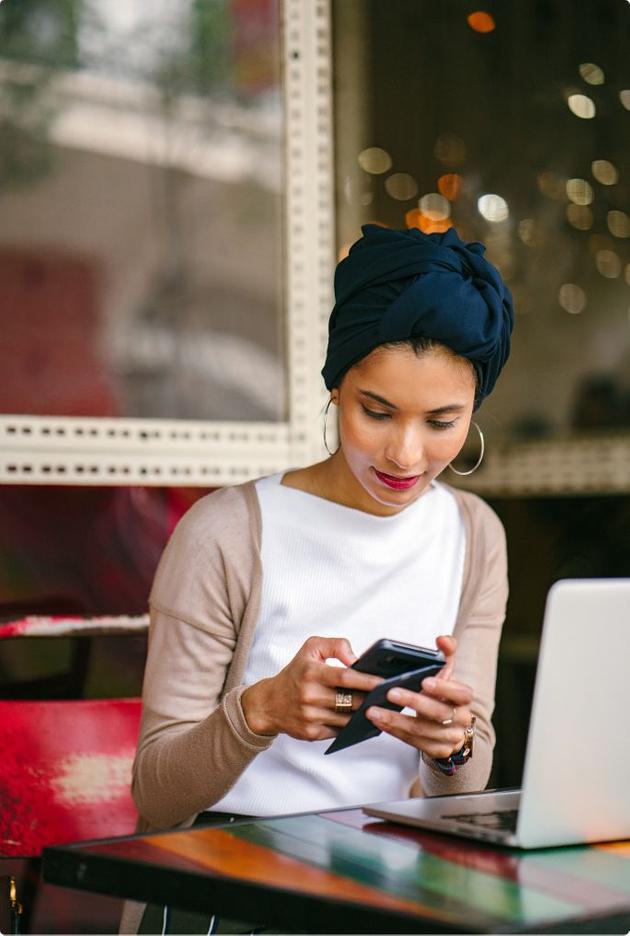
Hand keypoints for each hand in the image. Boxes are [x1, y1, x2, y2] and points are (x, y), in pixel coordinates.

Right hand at [241, 636, 382, 740]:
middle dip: (371, 699)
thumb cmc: (295, 673)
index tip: (385, 682)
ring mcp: (311, 717)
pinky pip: (340, 731)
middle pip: (351, 701)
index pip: (345, 677)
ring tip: (380, 707)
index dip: (367, 680)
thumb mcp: (311, 648)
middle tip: (389, 695)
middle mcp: (310, 696)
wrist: (269, 703)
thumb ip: (336, 645)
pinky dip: (352, 726)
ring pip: (348, 719)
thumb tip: (357, 660)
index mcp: (311, 672)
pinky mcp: (312, 733)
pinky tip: (363, 720)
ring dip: (365, 715)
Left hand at [365, 635, 473, 758]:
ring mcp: (450, 737)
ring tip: (373, 710)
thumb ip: (445, 652)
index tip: (424, 681)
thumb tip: (442, 639)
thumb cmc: (442, 694)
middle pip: (438, 713)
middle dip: (413, 702)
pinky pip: (414, 742)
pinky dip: (394, 731)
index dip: (444, 688)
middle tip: (390, 693)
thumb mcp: (446, 673)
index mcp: (464, 697)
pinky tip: (379, 721)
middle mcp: (460, 719)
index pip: (460, 693)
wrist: (449, 725)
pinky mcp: (437, 750)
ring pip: (422, 730)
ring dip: (396, 720)